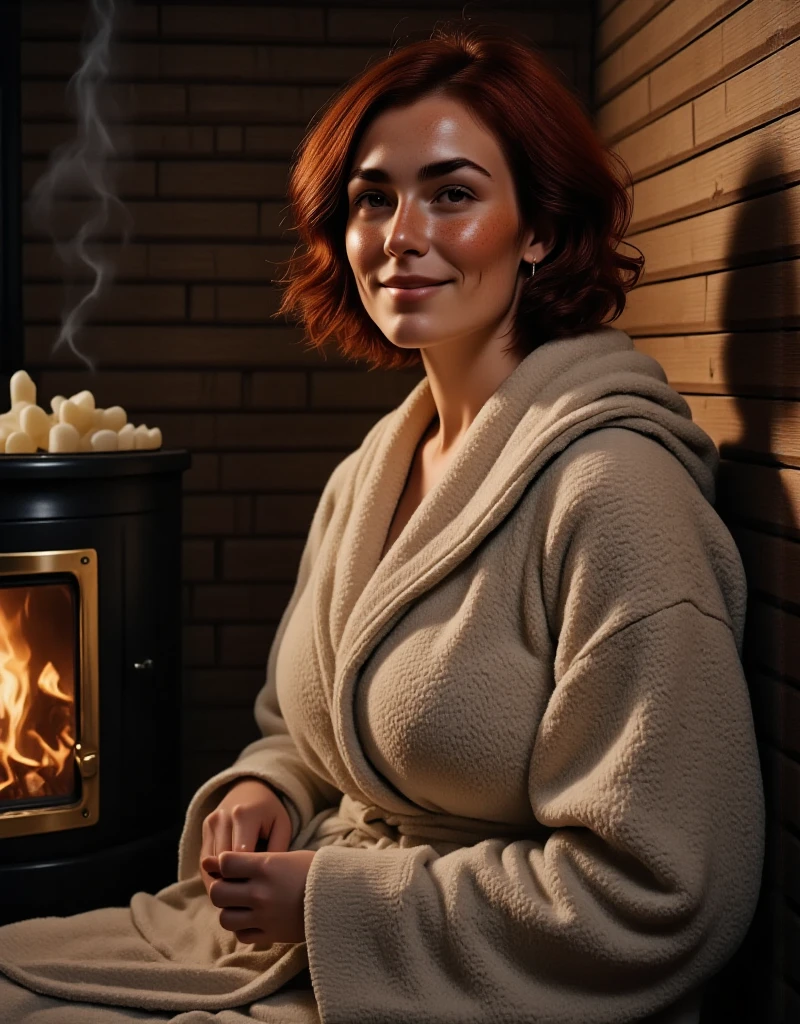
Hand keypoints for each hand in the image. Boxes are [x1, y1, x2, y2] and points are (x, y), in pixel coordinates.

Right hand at [199, 777, 292, 898]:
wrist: (250, 788)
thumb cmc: (270, 812)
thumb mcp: (282, 826)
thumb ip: (276, 851)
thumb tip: (268, 882)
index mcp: (244, 815)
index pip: (240, 856)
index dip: (246, 879)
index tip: (257, 897)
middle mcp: (222, 818)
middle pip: (221, 862)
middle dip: (231, 885)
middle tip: (244, 906)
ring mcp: (210, 823)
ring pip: (208, 865)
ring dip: (219, 883)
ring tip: (234, 902)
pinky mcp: (203, 830)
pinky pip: (203, 861)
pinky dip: (212, 876)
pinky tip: (224, 890)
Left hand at [202, 849, 316, 944]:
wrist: (341, 896)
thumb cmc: (313, 870)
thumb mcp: (284, 856)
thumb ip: (250, 859)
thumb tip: (212, 861)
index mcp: (265, 867)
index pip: (225, 863)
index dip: (223, 863)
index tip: (232, 864)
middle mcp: (260, 892)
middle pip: (217, 893)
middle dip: (221, 888)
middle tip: (233, 885)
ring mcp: (265, 916)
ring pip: (225, 918)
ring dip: (229, 910)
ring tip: (242, 904)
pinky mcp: (271, 935)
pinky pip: (241, 935)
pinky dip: (242, 928)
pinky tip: (253, 918)